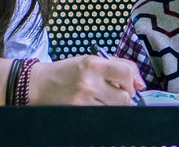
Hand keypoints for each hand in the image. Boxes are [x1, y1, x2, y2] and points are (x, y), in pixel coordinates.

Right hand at [28, 55, 143, 105]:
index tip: (125, 82)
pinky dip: (104, 113)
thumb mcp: (91, 60)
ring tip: (102, 99)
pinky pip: (103, 117)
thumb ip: (117, 66)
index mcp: (93, 65)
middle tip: (113, 93)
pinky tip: (96, 107)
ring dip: (114, 106)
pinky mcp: (78, 114)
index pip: (127, 73)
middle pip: (124, 97)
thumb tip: (141, 84)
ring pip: (115, 110)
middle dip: (123, 96)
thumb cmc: (67, 71)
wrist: (38, 85)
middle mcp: (89, 83)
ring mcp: (83, 101)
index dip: (131, 80)